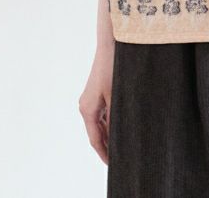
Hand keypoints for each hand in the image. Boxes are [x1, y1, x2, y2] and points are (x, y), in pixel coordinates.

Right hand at [78, 40, 114, 165]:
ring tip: (123, 145)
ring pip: (100, 123)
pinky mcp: (96, 94)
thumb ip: (115, 118)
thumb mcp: (116, 96)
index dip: (104, 153)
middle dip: (107, 146)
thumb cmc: (113, 68)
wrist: (109, 45)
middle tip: (121, 158)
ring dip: (110, 134)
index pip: (95, 139)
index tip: (113, 164)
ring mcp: (90, 100)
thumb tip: (118, 136)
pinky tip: (121, 126)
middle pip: (96, 133)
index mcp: (87, 110)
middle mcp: (86, 107)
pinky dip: (110, 122)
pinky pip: (102, 114)